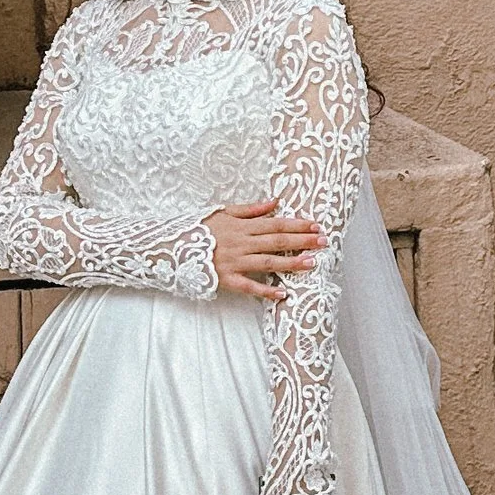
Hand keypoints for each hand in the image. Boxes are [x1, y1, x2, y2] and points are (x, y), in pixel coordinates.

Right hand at [207, 202, 325, 299]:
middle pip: (277, 242)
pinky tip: (283, 293)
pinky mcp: (226, 279)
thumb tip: (275, 201)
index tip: (315, 225)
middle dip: (302, 241)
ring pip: (268, 263)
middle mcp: (241, 243)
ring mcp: (234, 262)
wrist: (171, 247)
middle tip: (323, 242)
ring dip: (291, 264)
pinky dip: (266, 291)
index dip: (296, 225)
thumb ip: (251, 209)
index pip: (275, 224)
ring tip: (311, 263)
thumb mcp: (224, 212)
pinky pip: (249, 286)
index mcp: (241, 226)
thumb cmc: (199, 229)